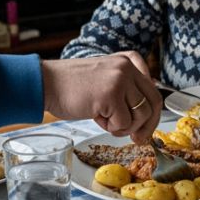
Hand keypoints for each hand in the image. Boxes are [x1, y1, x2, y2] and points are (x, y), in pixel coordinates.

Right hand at [40, 52, 161, 142]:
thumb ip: (125, 89)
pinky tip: (96, 117)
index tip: (146, 127)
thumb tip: (144, 115)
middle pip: (153, 102)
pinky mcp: (111, 94)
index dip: (153, 113)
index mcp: (127, 61)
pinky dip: (111, 127)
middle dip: (147, 125)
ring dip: (124, 126)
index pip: (153, 89)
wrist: (46, 84)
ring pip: (140, 115)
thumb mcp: (104, 80)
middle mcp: (127, 68)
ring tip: (106, 121)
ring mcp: (120, 80)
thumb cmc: (71, 87)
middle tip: (136, 138)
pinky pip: (123, 122)